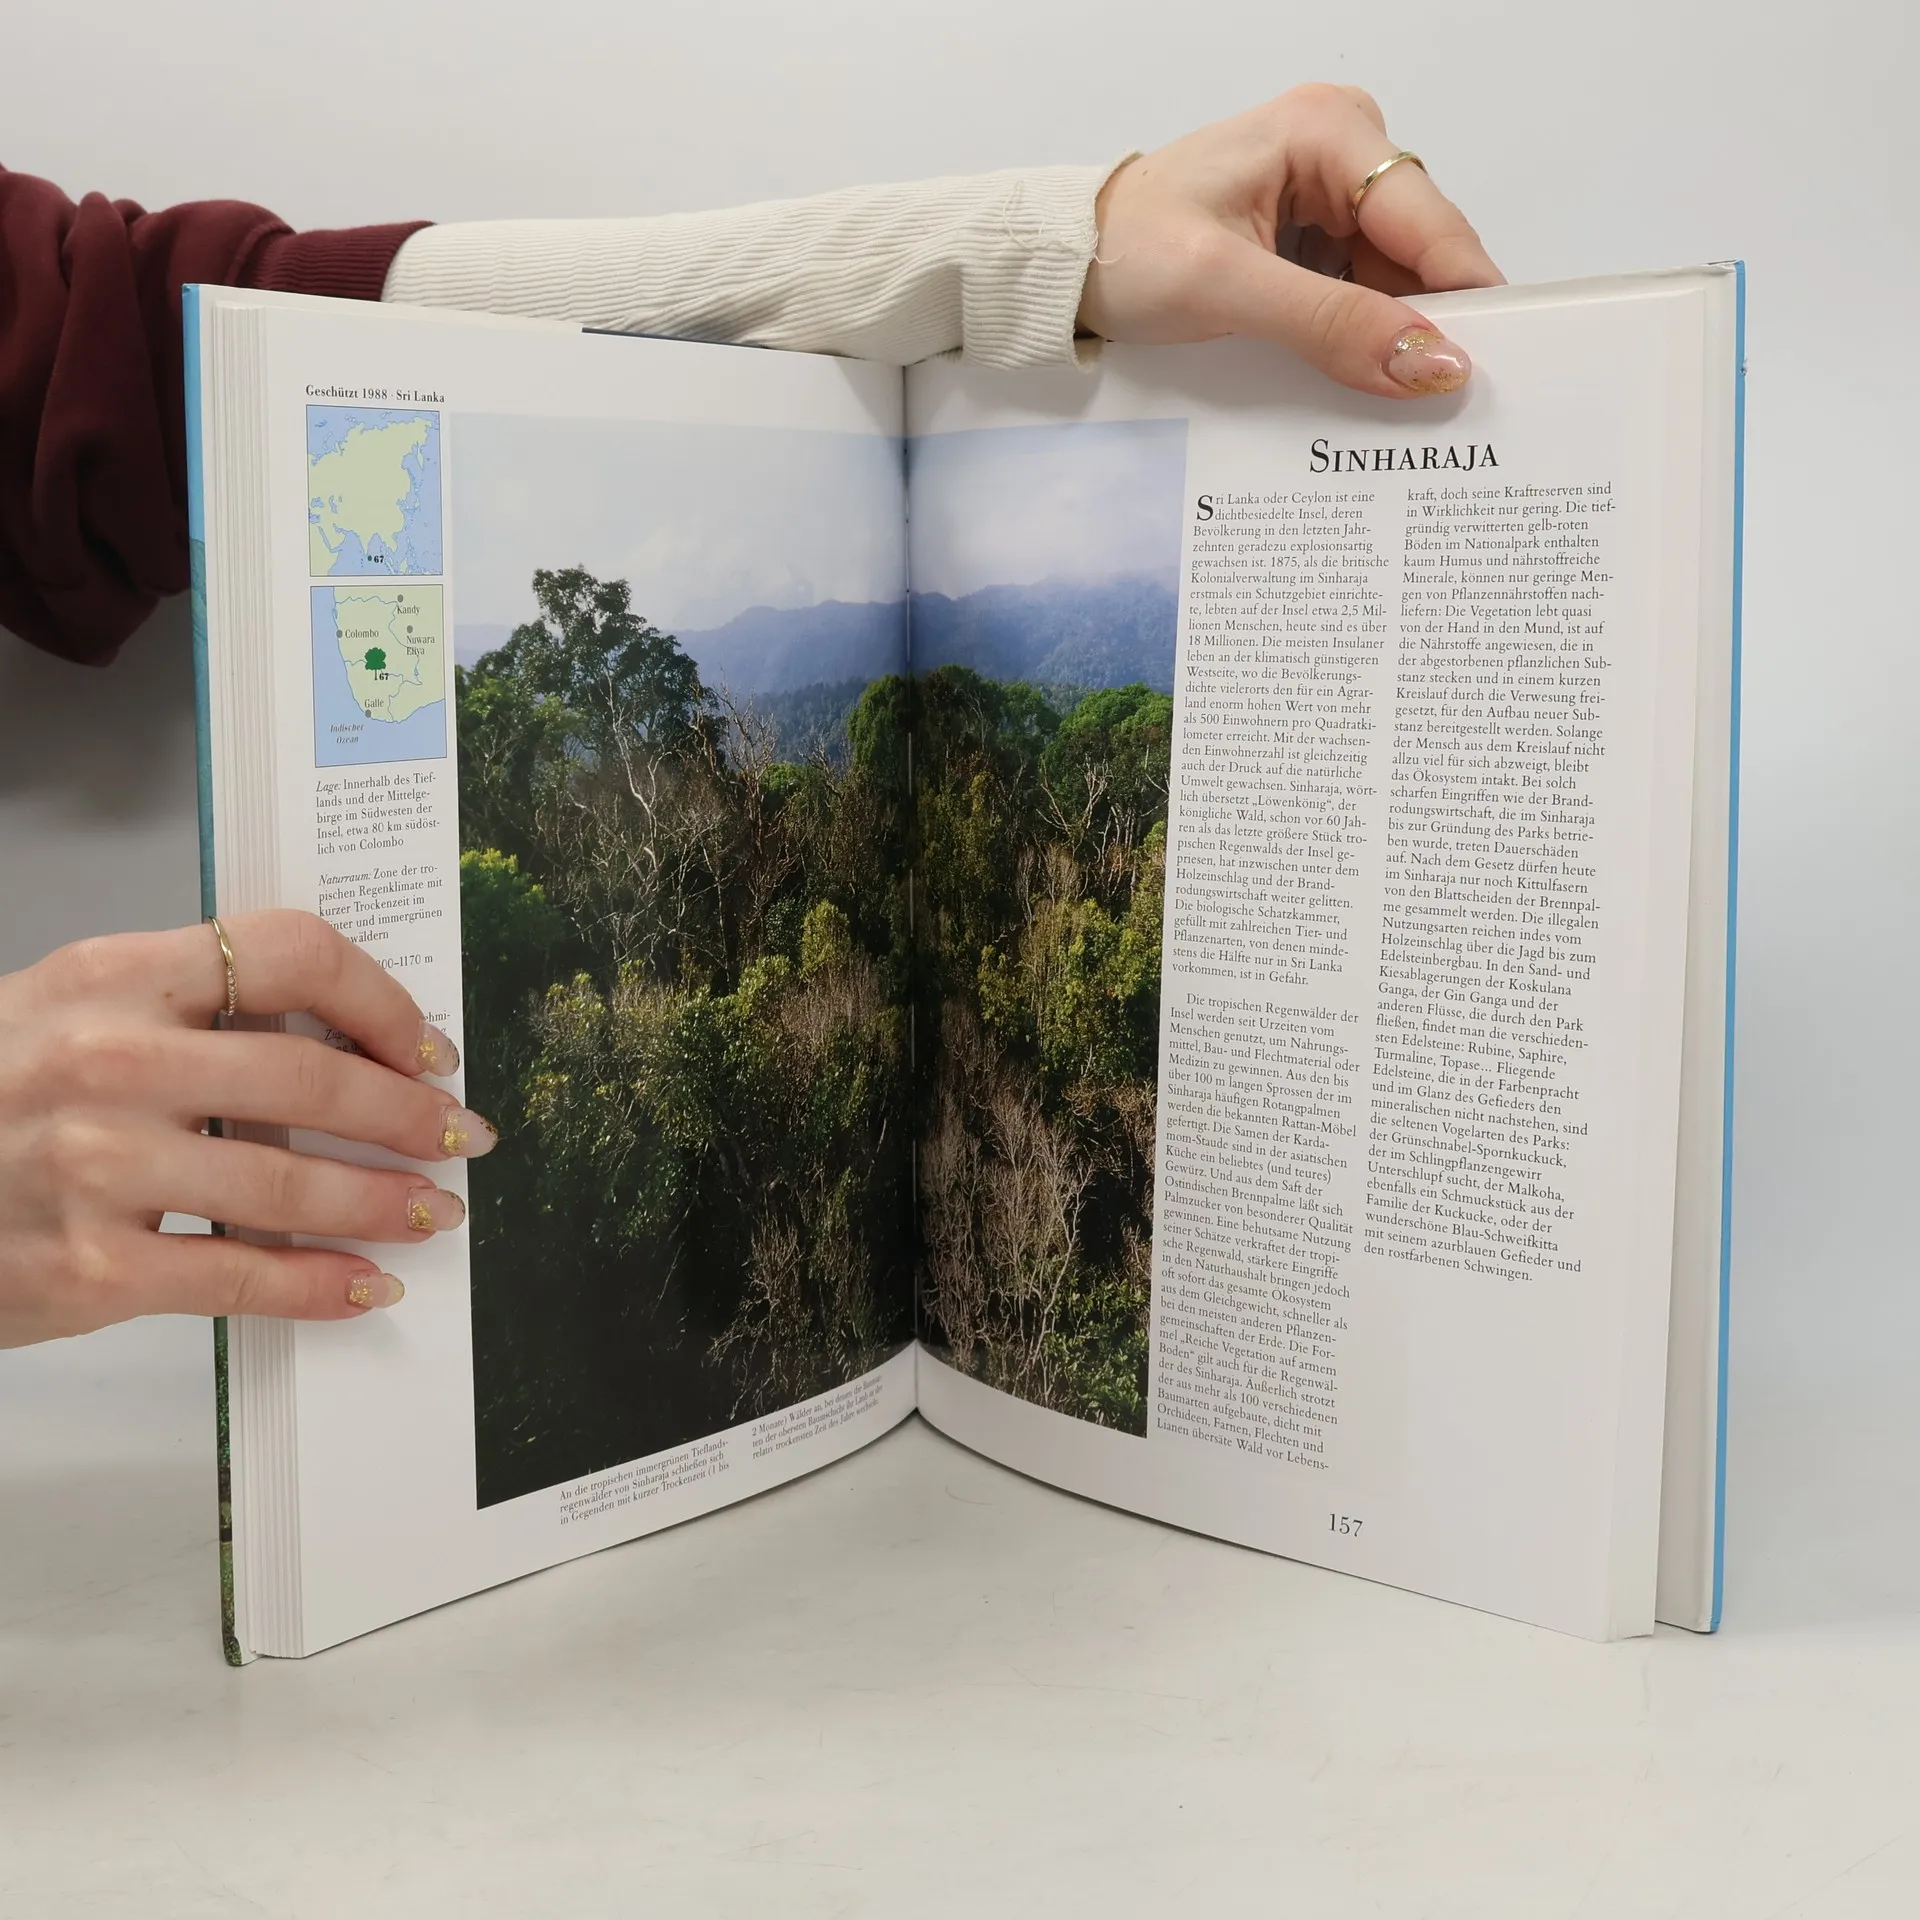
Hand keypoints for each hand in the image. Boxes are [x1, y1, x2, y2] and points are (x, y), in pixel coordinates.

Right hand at [0, 911, 494, 1346]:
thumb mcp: (65, 1011)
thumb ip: (184, 1009)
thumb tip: (334, 1036)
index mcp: (110, 977)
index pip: (288, 953)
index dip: (380, 1000)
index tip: (424, 1044)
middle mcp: (108, 1062)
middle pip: (313, 1079)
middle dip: (410, 1115)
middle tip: (459, 1135)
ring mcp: (96, 1168)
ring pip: (294, 1187)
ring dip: (387, 1203)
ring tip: (431, 1210)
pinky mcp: (89, 1269)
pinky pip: (243, 1278)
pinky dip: (323, 1287)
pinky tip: (366, 1285)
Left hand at [1078, 84, 1503, 396]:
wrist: (1070, 261)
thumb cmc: (1127, 251)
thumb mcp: (1227, 290)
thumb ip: (1331, 325)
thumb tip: (1430, 361)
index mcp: (1328, 130)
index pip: (1428, 221)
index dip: (1464, 295)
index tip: (1491, 363)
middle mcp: (1342, 146)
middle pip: (1420, 250)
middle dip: (1427, 321)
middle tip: (1443, 398)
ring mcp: (1330, 189)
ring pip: (1395, 276)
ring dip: (1392, 334)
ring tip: (1396, 394)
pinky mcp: (1313, 231)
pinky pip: (1361, 288)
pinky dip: (1361, 333)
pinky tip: (1359, 371)